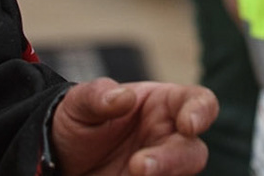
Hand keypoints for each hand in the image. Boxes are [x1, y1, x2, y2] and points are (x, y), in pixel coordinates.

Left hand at [50, 79, 215, 175]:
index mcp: (163, 104)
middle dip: (172, 161)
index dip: (202, 112)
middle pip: (193, 151)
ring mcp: (161, 169)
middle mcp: (169, 138)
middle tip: (138, 167)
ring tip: (129, 175)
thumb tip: (124, 97)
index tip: (188, 125)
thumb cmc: (78, 122)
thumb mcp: (78, 103)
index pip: (199, 102)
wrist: (60, 159)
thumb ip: (98, 96)